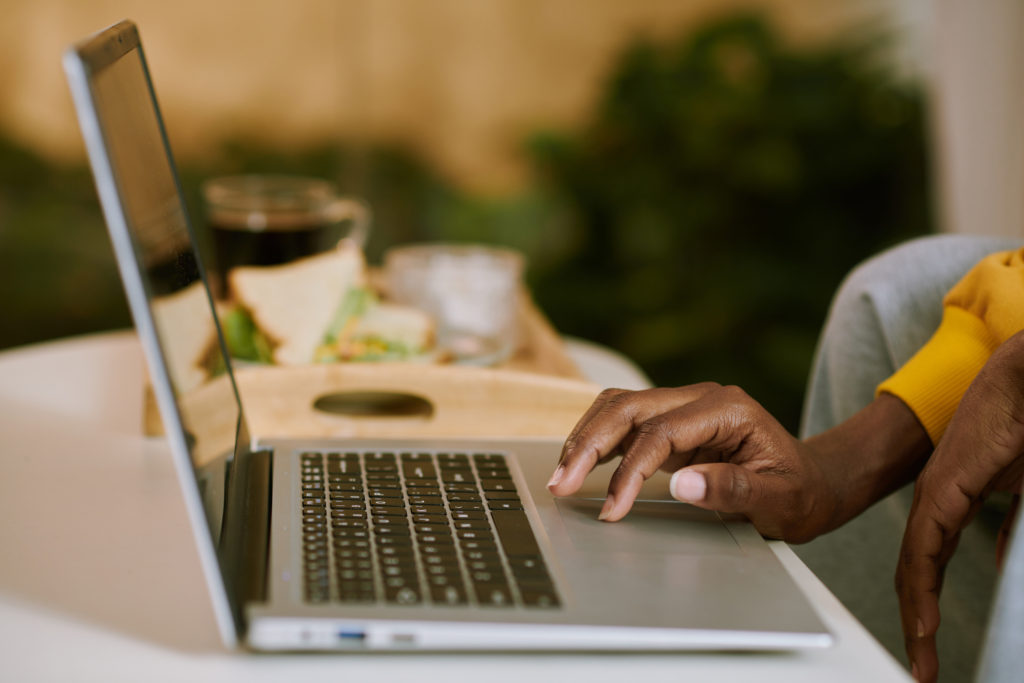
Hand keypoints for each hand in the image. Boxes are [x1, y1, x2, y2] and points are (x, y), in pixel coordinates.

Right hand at [546, 383, 842, 542]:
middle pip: (628, 406)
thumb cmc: (801, 493)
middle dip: (588, 444)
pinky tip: (580, 465)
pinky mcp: (673, 422)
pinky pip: (625, 421)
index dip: (629, 470)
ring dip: (586, 437)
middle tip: (561, 484)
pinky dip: (598, 439)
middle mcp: (701, 398)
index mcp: (727, 409)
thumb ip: (732, 489)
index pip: (660, 431)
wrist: (815, 482)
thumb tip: (680, 483)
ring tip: (562, 476)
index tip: (611, 508)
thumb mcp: (779, 500)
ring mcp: (684, 406)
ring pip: (619, 406)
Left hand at [896, 332, 1023, 682]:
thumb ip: (1012, 530)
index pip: (931, 562)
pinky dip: (922, 587)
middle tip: (922, 666)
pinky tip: (921, 622)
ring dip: (916, 616)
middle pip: (917, 570)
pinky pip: (925, 546)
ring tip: (921, 658)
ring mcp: (936, 492)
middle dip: (917, 622)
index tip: (929, 647)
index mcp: (953, 499)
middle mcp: (936, 498)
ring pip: (915, 565)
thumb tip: (1001, 566)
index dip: (927, 604)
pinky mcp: (944, 485)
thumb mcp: (1022, 492)